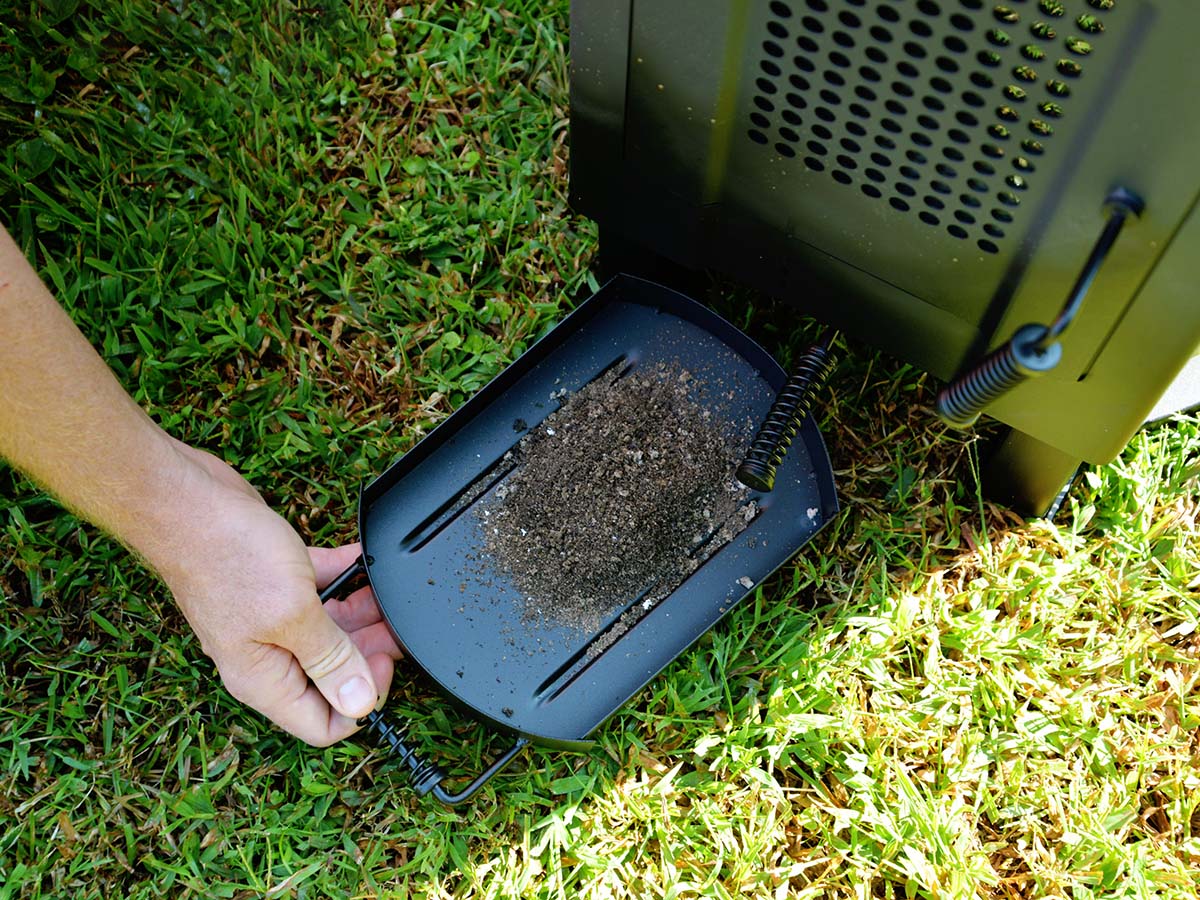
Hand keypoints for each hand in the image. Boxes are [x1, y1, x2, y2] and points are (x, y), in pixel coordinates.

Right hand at [157, 444, 402, 745]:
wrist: (185, 501)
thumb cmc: (225, 557)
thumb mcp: (293, 615)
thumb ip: (329, 658)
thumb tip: (360, 704)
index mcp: (263, 679)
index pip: (322, 723)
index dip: (361, 702)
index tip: (382, 663)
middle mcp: (265, 656)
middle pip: (331, 676)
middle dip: (368, 654)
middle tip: (396, 628)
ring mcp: (269, 618)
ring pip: (329, 632)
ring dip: (362, 616)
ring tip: (387, 596)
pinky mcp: (273, 583)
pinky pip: (319, 590)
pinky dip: (343, 578)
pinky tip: (362, 561)